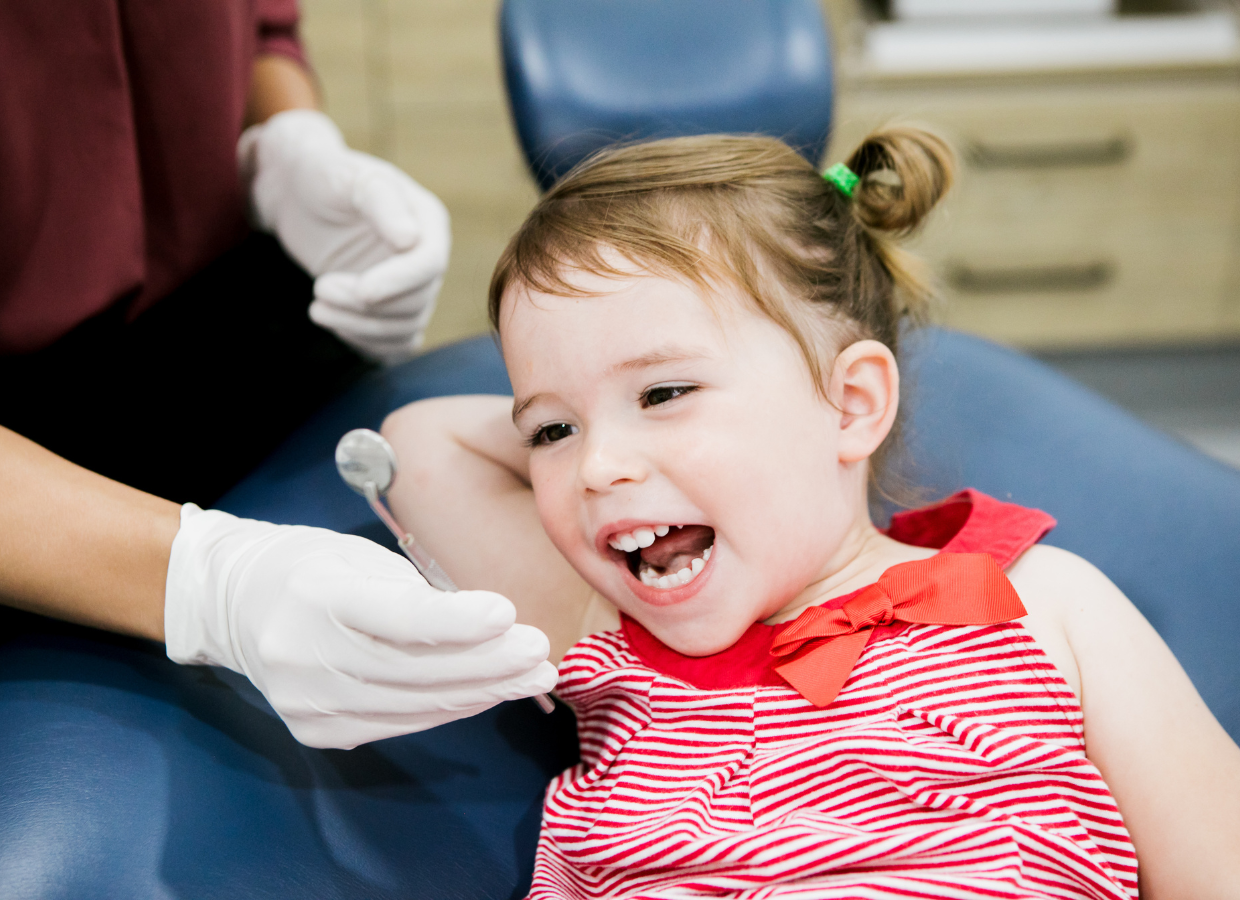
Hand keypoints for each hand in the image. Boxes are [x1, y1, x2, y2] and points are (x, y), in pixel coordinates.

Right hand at [164, 505, 556, 748]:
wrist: (237, 605)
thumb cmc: (313, 568)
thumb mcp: (360, 558)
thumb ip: (418, 594)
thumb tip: (493, 629)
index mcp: (316, 594)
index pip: (397, 617)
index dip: (456, 622)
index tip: (508, 614)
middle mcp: (304, 654)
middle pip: (414, 670)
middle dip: (488, 663)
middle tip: (539, 652)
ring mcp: (307, 701)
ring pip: (414, 705)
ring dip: (482, 691)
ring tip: (531, 675)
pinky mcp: (316, 730)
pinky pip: (400, 723)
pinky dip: (449, 707)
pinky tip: (488, 691)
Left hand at [239, 109, 450, 364]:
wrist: (299, 193)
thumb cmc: (324, 176)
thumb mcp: (350, 178)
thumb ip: (381, 202)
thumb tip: (411, 239)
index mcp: (428, 222)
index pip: (429, 264)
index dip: (399, 283)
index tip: (362, 291)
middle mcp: (427, 258)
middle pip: (417, 302)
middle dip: (367, 306)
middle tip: (320, 288)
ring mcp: (410, 288)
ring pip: (405, 328)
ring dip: (359, 327)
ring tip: (316, 307)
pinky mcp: (390, 309)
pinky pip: (395, 344)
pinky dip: (365, 343)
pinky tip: (331, 320)